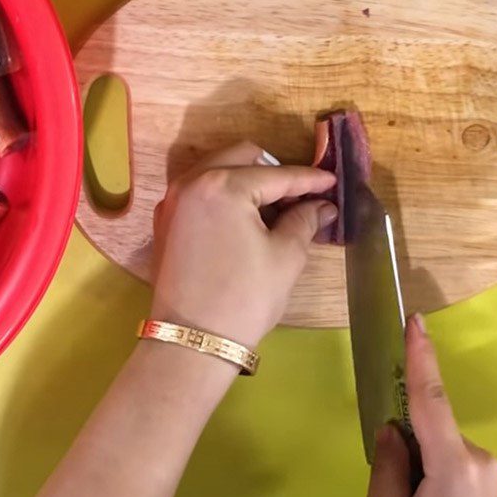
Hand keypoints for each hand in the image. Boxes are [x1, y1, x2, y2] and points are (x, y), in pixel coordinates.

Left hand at [150, 141, 336, 347]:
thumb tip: (322, 206)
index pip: (276, 174)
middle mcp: (191, 182)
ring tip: (275, 208)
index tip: (332, 182)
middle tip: (300, 196)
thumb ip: (304, 221)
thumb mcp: (285, 257)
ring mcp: (172, 200)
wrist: (192, 339)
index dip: (309, 179)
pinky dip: (222, 194)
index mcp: (223, 185)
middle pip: (241, 157)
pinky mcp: (164, 220)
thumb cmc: (244, 298)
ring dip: (246, 178)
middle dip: (274, 171)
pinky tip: (244, 218)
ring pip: (216, 169)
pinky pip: (198, 190)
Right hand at [365, 314, 496, 496]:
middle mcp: (481, 461)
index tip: (414, 320)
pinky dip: (431, 481)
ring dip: (417, 472)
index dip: (421, 356)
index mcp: (455, 464)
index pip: (431, 398)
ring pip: (438, 451)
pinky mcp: (495, 492)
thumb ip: (385, 468)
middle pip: (428, 431)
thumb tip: (392, 432)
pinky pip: (452, 467)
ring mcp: (492, 477)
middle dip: (402, 449)